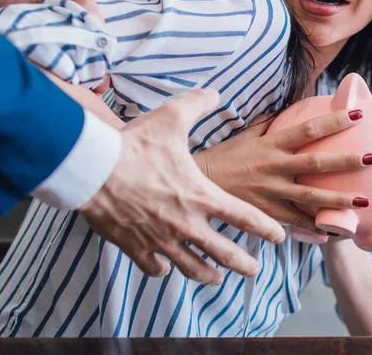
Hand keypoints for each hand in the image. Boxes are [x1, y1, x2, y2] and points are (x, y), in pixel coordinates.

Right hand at [77, 89, 285, 284]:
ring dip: (209, 275)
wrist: (94, 169)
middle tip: (254, 270)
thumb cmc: (134, 145)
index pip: (246, 218)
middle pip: (226, 254)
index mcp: (203, 196)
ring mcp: (162, 240)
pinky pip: (155, 267)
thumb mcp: (171, 116)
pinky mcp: (136, 248)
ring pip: (193, 269)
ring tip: (217, 279)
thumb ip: (198, 104)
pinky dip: (163, 268)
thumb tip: (215, 93)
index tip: (278, 237)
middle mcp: (187, 224)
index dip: (267, 229)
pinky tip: (165, 266)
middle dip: (244, 265)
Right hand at [193, 110, 371, 233]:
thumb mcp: (245, 135)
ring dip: (338, 199)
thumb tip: (286, 109)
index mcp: (270, 145)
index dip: (333, 121)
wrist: (200, 186)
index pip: (307, 130)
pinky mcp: (266, 213)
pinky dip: (314, 228)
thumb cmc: (223, 157)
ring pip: (309, 197)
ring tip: (364, 202)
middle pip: (315, 164)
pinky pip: (294, 222)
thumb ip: (267, 124)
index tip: (358, 114)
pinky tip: (334, 232)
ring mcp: (271, 192)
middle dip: (345, 161)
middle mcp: (274, 168)